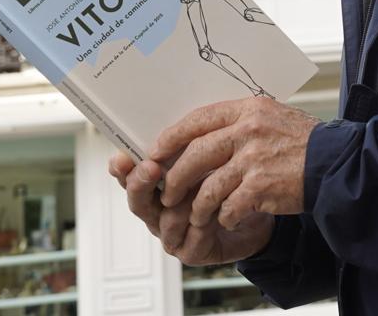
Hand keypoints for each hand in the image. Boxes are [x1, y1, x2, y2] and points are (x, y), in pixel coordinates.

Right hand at [107, 153, 273, 264]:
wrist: (256, 215)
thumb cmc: (229, 184)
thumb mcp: (210, 159)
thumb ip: (189, 146)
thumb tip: (176, 124)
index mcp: (157, 187)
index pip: (129, 177)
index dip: (122, 169)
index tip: (121, 157)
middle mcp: (159, 212)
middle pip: (138, 201)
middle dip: (141, 183)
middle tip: (151, 167)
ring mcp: (173, 235)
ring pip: (166, 219)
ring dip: (184, 202)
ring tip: (206, 186)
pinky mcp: (191, 252)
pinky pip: (192, 238)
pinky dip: (205, 223)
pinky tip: (219, 212)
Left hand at [152, 97, 321, 229]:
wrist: (338, 164)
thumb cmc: (306, 143)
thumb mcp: (273, 118)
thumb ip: (241, 122)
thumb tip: (201, 134)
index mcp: (250, 109)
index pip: (198, 120)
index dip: (171, 138)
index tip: (156, 152)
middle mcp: (250, 129)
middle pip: (195, 153)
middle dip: (175, 177)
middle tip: (167, 193)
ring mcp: (255, 158)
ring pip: (207, 187)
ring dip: (198, 206)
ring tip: (198, 215)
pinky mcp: (261, 187)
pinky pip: (227, 207)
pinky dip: (224, 217)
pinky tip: (229, 219)